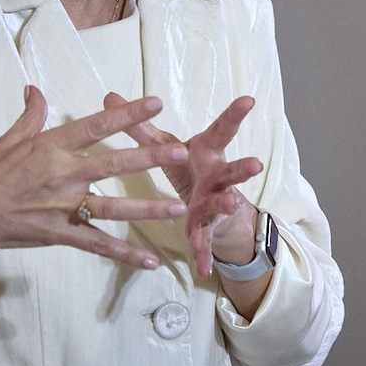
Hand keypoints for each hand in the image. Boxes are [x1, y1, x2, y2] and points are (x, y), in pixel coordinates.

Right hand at [0, 86, 190, 269]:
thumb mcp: (6, 140)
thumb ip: (30, 116)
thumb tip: (34, 90)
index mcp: (51, 147)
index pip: (95, 126)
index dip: (126, 114)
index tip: (155, 102)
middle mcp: (62, 175)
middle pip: (112, 164)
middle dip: (149, 157)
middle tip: (181, 151)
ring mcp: (62, 206)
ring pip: (112, 207)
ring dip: (146, 208)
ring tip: (178, 207)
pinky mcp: (60, 234)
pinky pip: (97, 245)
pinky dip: (124, 254)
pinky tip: (149, 261)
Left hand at [104, 92, 265, 277]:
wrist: (210, 207)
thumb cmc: (189, 167)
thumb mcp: (166, 146)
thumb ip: (140, 125)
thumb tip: (110, 96)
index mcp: (208, 153)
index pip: (222, 131)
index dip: (235, 115)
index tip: (248, 100)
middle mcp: (218, 178)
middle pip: (233, 171)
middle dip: (243, 168)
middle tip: (255, 164)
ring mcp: (215, 204)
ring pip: (224, 204)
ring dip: (227, 205)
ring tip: (231, 204)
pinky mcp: (206, 228)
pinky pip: (204, 242)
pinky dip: (204, 254)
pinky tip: (203, 269)